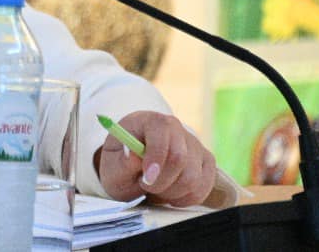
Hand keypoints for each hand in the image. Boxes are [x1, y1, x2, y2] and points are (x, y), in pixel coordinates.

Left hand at [96, 111, 216, 206]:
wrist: (133, 167)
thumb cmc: (121, 164)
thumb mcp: (111, 166)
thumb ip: (121, 163)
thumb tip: (132, 155)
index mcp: (149, 120)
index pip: (161, 131)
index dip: (155, 158)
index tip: (146, 179)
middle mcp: (175, 128)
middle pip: (179, 158)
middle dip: (161, 182)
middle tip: (145, 186)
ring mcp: (194, 144)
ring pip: (193, 177)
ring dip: (172, 192)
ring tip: (155, 189)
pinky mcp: (206, 162)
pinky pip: (204, 187)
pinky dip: (186, 198)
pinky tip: (170, 195)